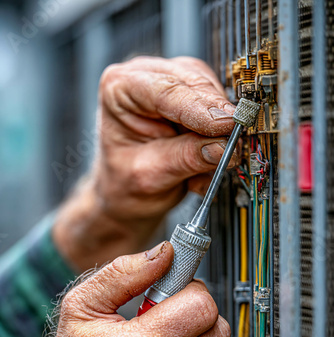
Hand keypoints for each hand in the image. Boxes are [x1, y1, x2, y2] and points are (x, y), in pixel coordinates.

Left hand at [53, 56, 237, 270]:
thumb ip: (185, 158)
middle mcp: (144, 79)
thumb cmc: (124, 187)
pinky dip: (217, 141)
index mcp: (120, 88)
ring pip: (211, 96)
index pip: (167, 90)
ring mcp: (169, 87)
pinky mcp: (190, 102)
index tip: (227, 126)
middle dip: (213, 123)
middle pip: (194, 86)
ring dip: (216, 135)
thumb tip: (223, 146)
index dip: (200, 109)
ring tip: (200, 169)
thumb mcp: (149, 177)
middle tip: (226, 153)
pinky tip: (202, 162)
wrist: (125, 198)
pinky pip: (217, 113)